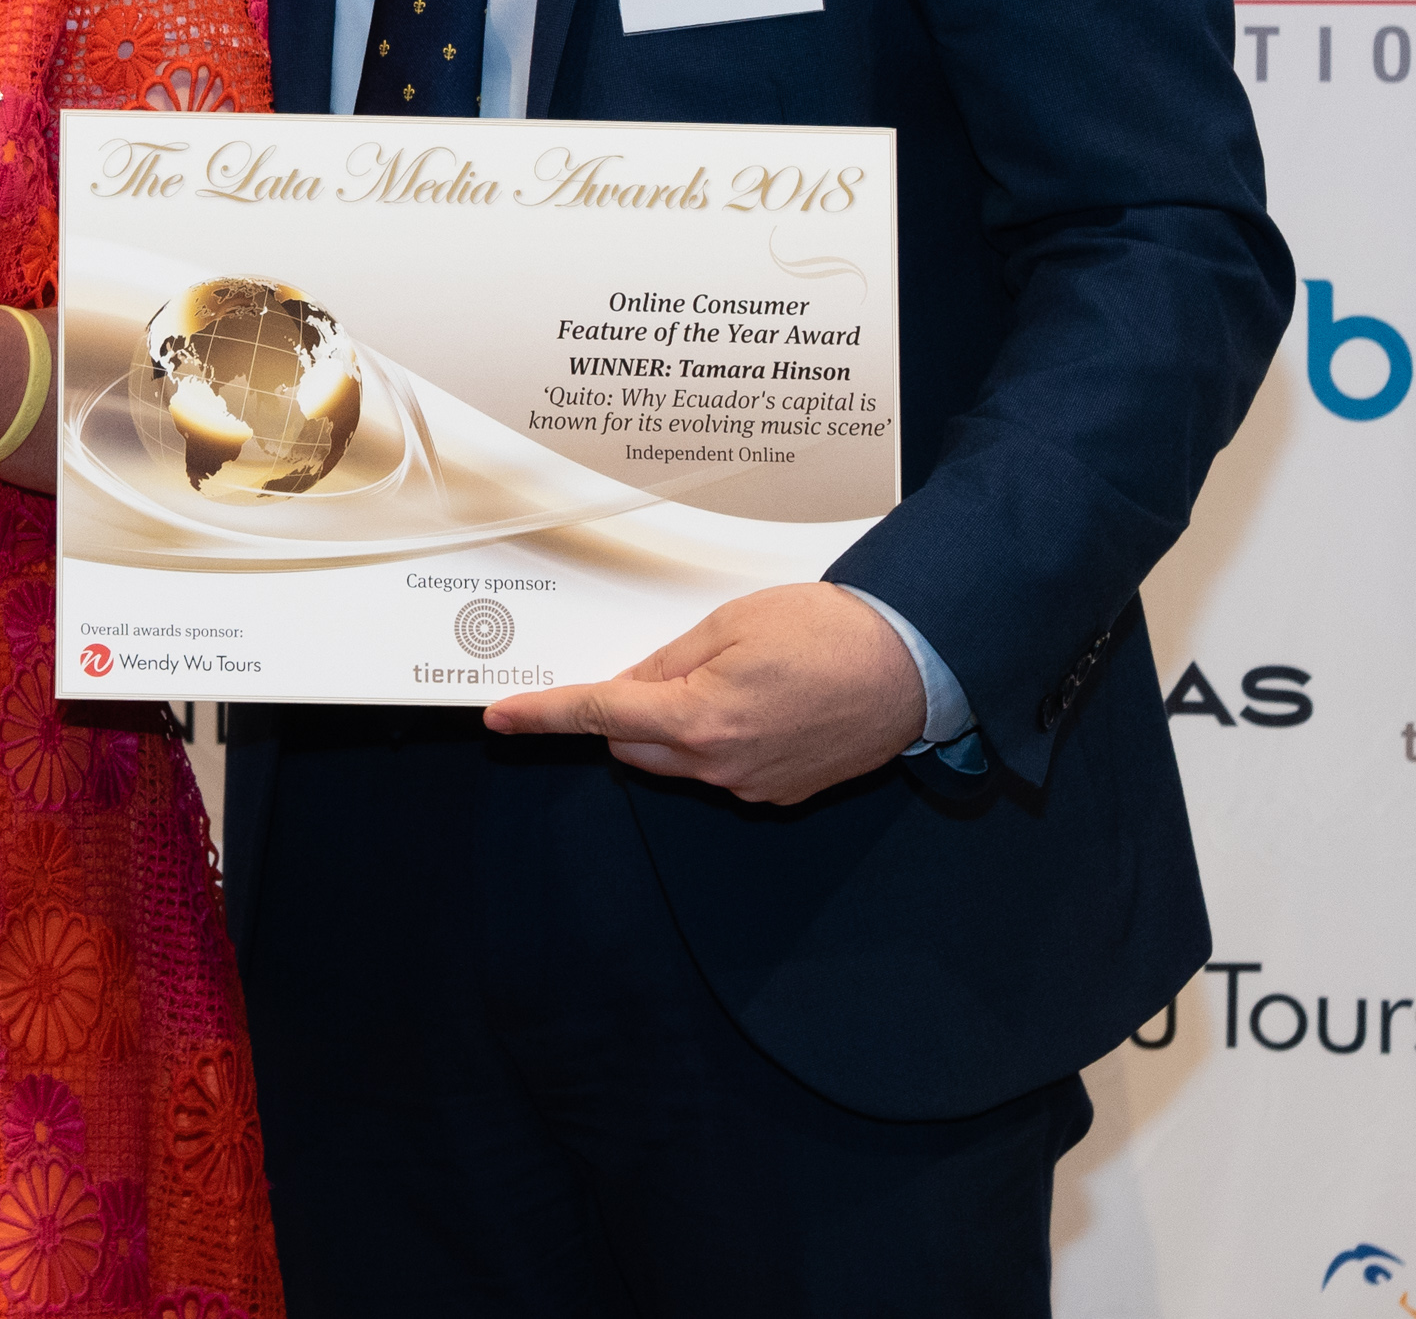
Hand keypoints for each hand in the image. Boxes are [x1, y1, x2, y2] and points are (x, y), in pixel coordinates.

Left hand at [481, 581, 931, 805]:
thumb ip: (668, 659)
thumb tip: (629, 684)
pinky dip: (718, 739)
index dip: (545, 715)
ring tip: (729, 673)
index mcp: (701, 718)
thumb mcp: (730, 623)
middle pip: (634, 746)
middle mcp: (722, 765)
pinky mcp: (779, 792)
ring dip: (674, 725)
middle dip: (627, 710)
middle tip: (666, 664)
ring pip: (676, 759)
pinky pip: (721, 768)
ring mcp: (752, 785)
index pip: (600, 716)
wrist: (913, 663)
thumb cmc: (832, 633)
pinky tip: (758, 700)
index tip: (503, 716)